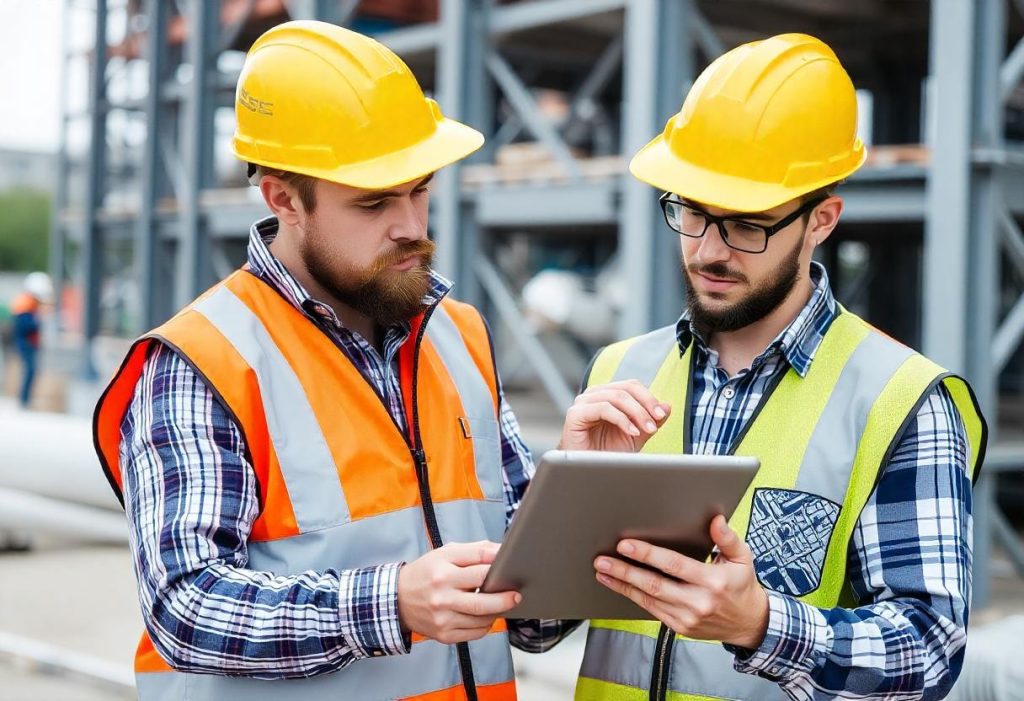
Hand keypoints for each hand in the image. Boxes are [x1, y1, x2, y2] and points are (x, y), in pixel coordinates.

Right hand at [397, 541, 520, 644]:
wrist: (397, 600)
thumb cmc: (427, 573)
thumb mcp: (445, 553)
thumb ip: (474, 550)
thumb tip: (501, 551)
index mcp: (442, 571)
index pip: (479, 568)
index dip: (499, 565)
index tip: (511, 565)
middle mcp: (441, 595)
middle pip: (482, 600)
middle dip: (505, 598)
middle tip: (516, 595)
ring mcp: (442, 617)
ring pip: (481, 619)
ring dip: (497, 611)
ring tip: (503, 603)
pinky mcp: (444, 634)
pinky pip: (475, 632)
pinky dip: (486, 624)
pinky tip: (486, 615)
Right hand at [559, 380, 670, 451]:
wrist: (587, 472)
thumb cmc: (608, 453)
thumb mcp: (636, 436)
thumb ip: (650, 420)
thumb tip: (667, 406)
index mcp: (607, 395)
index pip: (631, 386)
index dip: (649, 398)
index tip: (662, 415)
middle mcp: (594, 394)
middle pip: (626, 388)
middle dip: (645, 405)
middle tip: (656, 422)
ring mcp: (583, 402)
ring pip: (617, 396)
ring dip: (637, 413)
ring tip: (647, 429)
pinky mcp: (575, 414)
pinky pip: (603, 408)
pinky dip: (621, 419)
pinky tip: (632, 431)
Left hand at [594, 515, 768, 648]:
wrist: (749, 624)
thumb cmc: (741, 585)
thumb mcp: (742, 558)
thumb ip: (727, 538)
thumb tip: (716, 520)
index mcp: (713, 581)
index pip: (674, 565)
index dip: (647, 554)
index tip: (625, 545)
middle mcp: (699, 602)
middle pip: (654, 584)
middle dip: (625, 571)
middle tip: (602, 560)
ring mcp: (688, 618)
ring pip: (648, 599)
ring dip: (622, 585)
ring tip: (602, 572)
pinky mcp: (680, 627)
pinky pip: (651, 609)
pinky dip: (633, 597)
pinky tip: (619, 586)